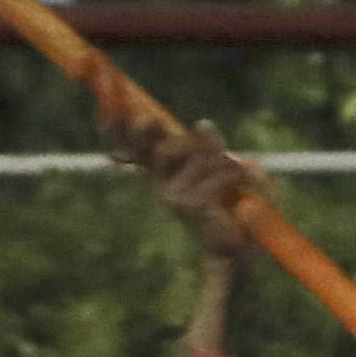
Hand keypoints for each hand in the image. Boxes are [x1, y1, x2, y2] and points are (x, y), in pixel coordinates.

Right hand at [110, 107, 265, 268]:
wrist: (243, 249)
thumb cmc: (233, 209)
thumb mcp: (223, 168)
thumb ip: (212, 147)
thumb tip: (202, 122)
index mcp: (165, 173)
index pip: (137, 148)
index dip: (119, 128)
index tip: (106, 108)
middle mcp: (163, 185)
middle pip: (163, 147)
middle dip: (178, 139)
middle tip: (189, 139)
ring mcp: (173, 196)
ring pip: (199, 157)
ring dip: (227, 162)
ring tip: (244, 174)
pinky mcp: (191, 205)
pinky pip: (217, 173)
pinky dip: (238, 173)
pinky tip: (249, 179)